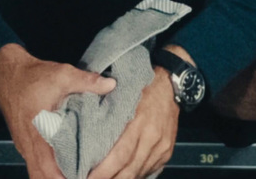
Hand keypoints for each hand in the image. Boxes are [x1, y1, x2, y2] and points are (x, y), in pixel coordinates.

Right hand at [0, 43, 117, 178]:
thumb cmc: (31, 77)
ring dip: (53, 176)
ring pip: (37, 173)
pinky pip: (35, 165)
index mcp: (39, 133)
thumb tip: (110, 85)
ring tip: (76, 173)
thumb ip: (86, 82)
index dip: (65, 178)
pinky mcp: (25, 144)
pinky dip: (48, 170)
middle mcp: (29, 145)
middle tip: (83, 176)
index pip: (49, 169)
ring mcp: (25, 146)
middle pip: (41, 177)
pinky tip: (64, 165)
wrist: (6, 74)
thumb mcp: (62, 75)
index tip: (83, 177)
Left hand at [85, 58, 180, 178]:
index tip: (88, 177)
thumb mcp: (120, 95)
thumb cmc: (141, 87)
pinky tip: (123, 175)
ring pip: (139, 172)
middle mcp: (152, 136)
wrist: (170, 84)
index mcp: (138, 121)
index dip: (104, 171)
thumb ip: (105, 116)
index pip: (120, 155)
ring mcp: (162, 145)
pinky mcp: (167, 151)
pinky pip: (150, 170)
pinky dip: (135, 175)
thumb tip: (85, 137)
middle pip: (129, 169)